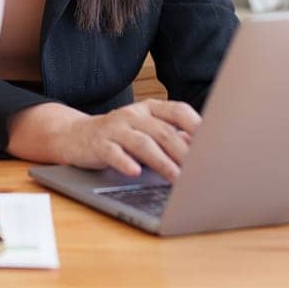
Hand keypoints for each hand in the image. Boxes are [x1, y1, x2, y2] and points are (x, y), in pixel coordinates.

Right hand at [50, 99, 200, 180]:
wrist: (74, 135)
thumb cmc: (118, 136)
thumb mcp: (146, 132)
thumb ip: (170, 136)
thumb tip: (198, 146)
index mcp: (149, 109)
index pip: (178, 111)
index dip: (197, 126)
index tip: (214, 143)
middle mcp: (133, 114)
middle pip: (164, 132)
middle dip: (183, 153)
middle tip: (199, 171)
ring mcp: (115, 127)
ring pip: (142, 143)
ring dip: (161, 161)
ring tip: (176, 178)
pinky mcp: (98, 143)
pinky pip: (113, 152)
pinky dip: (125, 162)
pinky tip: (135, 172)